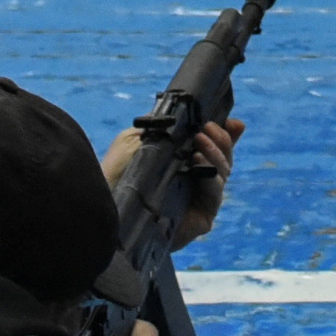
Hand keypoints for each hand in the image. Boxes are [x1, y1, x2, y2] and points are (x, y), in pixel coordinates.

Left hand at [103, 113, 242, 247]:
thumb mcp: (141, 139)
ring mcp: (201, 201)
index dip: (226, 134)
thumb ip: (170, 127)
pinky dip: (212, 177)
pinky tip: (197, 163)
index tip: (230, 121)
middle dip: (221, 139)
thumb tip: (196, 116)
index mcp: (185, 163)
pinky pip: (216, 194)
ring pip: (223, 173)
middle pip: (224, 158)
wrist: (104, 202)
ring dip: (216, 153)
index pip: (215, 148)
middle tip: (207, 128)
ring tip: (200, 139)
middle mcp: (196, 182)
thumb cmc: (118, 171)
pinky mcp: (202, 219)